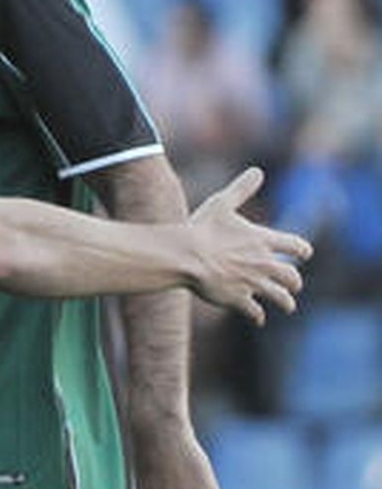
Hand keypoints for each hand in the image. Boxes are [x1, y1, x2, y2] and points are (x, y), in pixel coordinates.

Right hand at [186, 168, 311, 323]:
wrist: (185, 256)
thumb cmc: (202, 228)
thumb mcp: (222, 203)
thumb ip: (242, 189)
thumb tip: (257, 171)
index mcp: (264, 241)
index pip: (298, 247)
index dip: (302, 251)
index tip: (302, 254)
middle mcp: (264, 264)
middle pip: (292, 277)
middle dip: (294, 282)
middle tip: (292, 285)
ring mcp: (253, 283)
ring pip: (281, 298)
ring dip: (285, 302)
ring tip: (286, 305)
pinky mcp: (239, 299)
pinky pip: (256, 312)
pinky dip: (258, 315)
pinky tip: (258, 317)